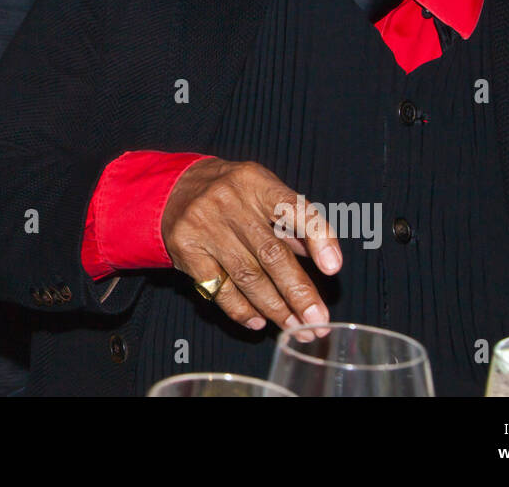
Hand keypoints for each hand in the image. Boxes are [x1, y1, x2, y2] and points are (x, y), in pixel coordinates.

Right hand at [161, 157, 342, 337]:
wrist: (175, 189)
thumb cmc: (233, 196)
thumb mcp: (263, 194)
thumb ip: (293, 224)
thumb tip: (326, 260)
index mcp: (256, 182)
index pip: (294, 208)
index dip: (318, 237)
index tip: (333, 268)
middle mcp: (229, 200)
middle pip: (270, 253)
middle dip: (298, 292)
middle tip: (317, 321)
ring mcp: (204, 224)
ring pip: (246, 275)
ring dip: (275, 308)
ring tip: (294, 327)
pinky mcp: (185, 247)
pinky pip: (218, 287)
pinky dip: (241, 309)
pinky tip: (258, 321)